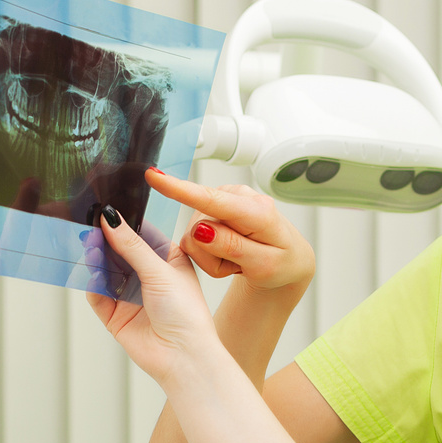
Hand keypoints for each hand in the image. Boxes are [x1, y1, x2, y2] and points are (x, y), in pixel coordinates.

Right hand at [86, 207, 223, 386]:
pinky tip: (91, 273)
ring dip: (96, 259)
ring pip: (106, 270)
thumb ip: (132, 245)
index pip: (141, 233)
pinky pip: (97, 294)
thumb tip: (109, 218)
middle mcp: (148, 276)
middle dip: (105, 239)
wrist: (183, 357)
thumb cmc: (186, 313)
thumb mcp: (160, 271)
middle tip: (88, 225)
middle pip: (119, 251)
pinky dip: (92, 283)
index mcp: (168, 260)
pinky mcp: (116, 315)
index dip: (124, 221)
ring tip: (88, 245)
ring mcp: (130, 295)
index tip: (105, 206)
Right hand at [145, 168, 315, 299]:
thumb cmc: (281, 263)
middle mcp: (239, 197)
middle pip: (198, 230)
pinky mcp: (215, 206)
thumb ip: (233, 247)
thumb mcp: (264, 266)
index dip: (180, 190)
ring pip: (194, 235)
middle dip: (212, 256)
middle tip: (238, 264)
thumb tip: (201, 230)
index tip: (154, 176)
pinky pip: (195, 235)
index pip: (213, 200)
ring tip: (237, 258)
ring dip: (212, 255)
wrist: (287, 258)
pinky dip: (210, 251)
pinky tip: (230, 251)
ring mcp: (226, 199)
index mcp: (257, 211)